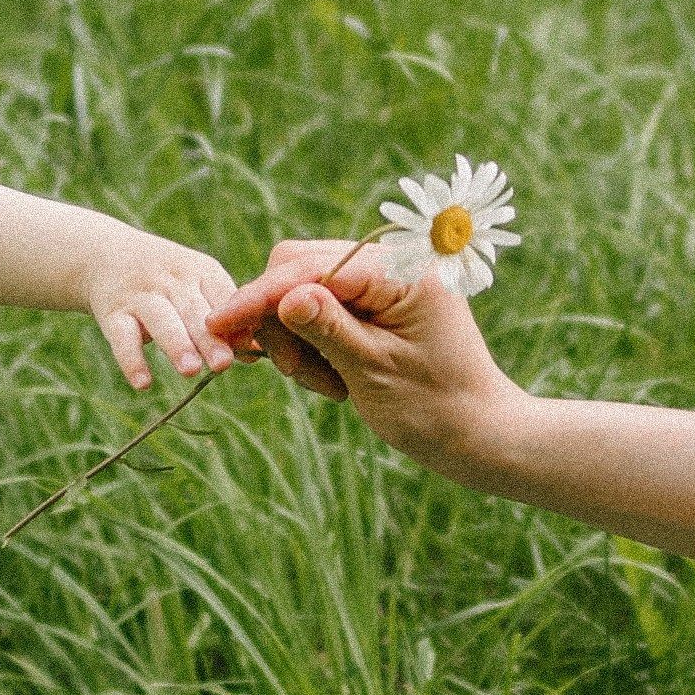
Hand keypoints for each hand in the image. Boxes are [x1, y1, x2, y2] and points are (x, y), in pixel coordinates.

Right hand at [82, 223, 237, 390]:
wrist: (106, 254)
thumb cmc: (168, 281)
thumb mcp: (197, 286)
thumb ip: (225, 317)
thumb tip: (256, 353)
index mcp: (200, 271)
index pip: (221, 293)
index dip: (235, 317)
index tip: (249, 343)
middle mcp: (171, 279)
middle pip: (193, 309)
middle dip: (209, 337)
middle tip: (224, 364)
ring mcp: (140, 295)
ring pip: (160, 319)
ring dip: (176, 344)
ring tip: (191, 370)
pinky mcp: (112, 313)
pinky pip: (121, 338)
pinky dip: (131, 361)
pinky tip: (143, 384)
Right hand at [207, 239, 526, 482]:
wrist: (476, 433)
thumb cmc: (433, 409)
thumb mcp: (374, 371)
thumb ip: (327, 329)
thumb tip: (283, 297)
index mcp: (402, 270)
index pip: (311, 268)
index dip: (259, 296)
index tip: (218, 325)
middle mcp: (393, 262)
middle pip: (300, 266)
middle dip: (280, 319)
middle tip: (295, 374)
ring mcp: (383, 280)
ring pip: (304, 288)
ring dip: (298, 339)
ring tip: (330, 386)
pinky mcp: (376, 301)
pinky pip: (322, 308)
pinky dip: (314, 342)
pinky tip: (334, 378)